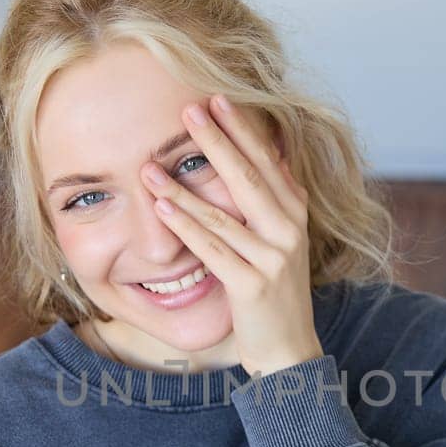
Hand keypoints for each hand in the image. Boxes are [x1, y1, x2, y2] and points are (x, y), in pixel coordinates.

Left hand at [141, 95, 323, 377]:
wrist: (289, 349)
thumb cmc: (276, 292)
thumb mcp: (282, 241)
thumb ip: (276, 201)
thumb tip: (270, 154)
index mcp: (294, 214)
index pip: (267, 161)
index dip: (243, 129)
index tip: (219, 97)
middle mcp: (288, 230)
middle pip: (248, 176)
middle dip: (218, 140)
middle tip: (190, 108)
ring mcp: (273, 258)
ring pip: (224, 213)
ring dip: (184, 186)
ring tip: (151, 163)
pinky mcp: (253, 285)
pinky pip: (213, 250)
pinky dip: (186, 227)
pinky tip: (162, 208)